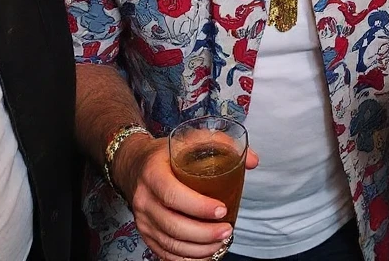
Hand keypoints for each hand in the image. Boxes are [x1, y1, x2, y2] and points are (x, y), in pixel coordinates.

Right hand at [114, 134, 258, 260]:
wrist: (135, 165)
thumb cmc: (166, 154)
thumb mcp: (189, 140)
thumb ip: (221, 145)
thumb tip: (253, 161)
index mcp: (153, 173)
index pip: (174, 195)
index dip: (199, 206)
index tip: (222, 210)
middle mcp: (144, 199)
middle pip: (173, 225)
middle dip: (204, 233)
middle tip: (227, 230)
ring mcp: (142, 220)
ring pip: (170, 243)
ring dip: (198, 248)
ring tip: (221, 241)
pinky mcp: (145, 233)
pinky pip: (165, 253)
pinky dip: (186, 258)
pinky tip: (204, 254)